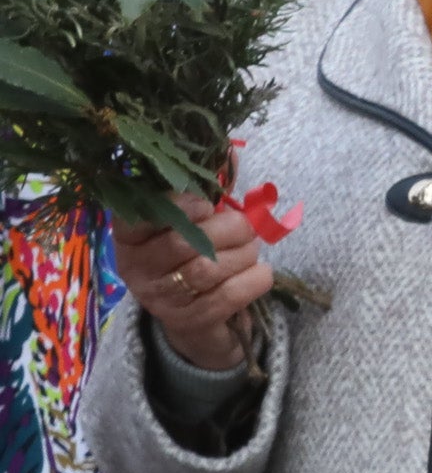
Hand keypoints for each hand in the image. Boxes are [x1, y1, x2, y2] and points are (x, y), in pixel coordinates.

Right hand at [108, 155, 274, 373]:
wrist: (198, 318)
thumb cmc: (196, 255)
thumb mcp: (193, 222)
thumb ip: (207, 191)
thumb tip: (231, 151)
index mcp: (130, 237)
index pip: (139, 217)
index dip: (178, 205)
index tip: (206, 204)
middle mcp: (136, 268)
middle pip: (184, 242)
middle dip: (228, 228)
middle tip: (248, 227)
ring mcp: (159, 298)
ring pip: (208, 268)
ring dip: (244, 254)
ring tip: (252, 249)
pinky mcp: (188, 321)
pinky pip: (228, 295)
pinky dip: (254, 279)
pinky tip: (261, 272)